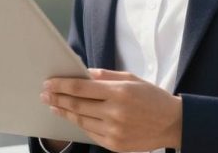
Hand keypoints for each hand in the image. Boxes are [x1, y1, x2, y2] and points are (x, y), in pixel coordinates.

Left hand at [41, 68, 181, 151]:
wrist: (173, 123)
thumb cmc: (151, 97)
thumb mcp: (131, 78)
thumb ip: (105, 76)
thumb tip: (82, 73)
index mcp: (119, 92)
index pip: (81, 88)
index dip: (61, 85)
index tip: (48, 83)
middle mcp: (115, 113)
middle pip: (77, 105)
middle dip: (57, 98)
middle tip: (44, 94)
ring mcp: (115, 131)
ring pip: (81, 121)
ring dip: (64, 112)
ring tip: (53, 105)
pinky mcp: (115, 145)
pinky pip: (91, 134)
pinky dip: (79, 124)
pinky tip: (72, 117)